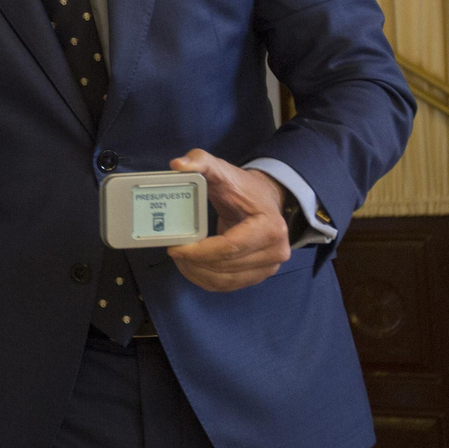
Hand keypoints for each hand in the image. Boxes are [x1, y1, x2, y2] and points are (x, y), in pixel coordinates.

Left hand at [166, 148, 290, 291]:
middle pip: (227, 267)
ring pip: (226, 281)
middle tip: (173, 251)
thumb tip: (178, 165)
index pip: (230, 247)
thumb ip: (201, 161)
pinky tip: (191, 268)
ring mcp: (270, 267)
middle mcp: (276, 252)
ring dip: (198, 274)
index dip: (200, 251)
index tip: (175, 247)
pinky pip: (229, 286)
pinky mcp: (259, 275)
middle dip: (195, 263)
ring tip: (179, 259)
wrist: (264, 200)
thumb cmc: (241, 187)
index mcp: (269, 227)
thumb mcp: (222, 170)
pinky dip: (206, 280)